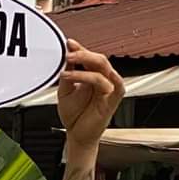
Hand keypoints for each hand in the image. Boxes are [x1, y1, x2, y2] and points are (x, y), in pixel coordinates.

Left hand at [57, 40, 124, 157]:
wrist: (77, 136)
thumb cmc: (74, 116)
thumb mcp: (65, 92)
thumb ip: (68, 74)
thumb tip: (68, 55)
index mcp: (93, 76)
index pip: (89, 58)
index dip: (80, 49)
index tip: (68, 43)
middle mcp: (103, 80)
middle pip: (98, 59)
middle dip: (82, 54)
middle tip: (68, 54)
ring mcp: (110, 89)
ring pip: (103, 68)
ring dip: (85, 64)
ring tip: (68, 67)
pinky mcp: (113, 100)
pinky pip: (112, 84)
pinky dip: (99, 78)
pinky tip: (84, 78)